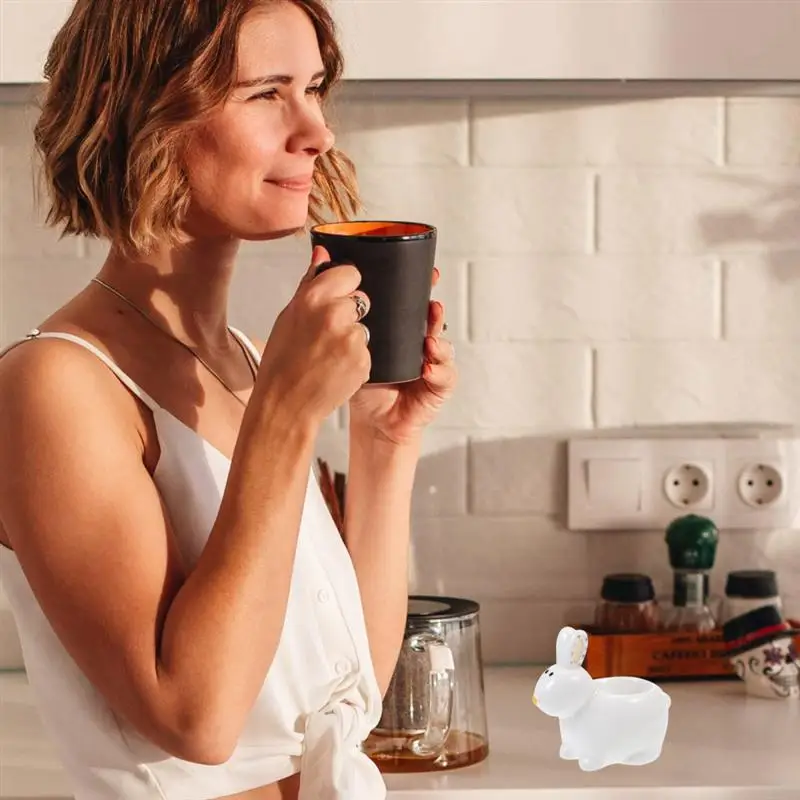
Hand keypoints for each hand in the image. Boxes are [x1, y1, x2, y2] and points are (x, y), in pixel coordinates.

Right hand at [257, 246, 371, 425]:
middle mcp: (334, 314)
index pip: (351, 273)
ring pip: (365, 328)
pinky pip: (367, 351)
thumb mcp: (288, 317)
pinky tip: (336, 368)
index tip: (336, 299)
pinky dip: (356, 359)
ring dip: (353, 338)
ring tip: (329, 356)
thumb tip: (323, 252)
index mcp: (313, 297)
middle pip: (362, 300)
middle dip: (351, 314)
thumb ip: (311, 283)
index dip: (345, 287)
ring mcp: (352, 338)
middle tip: (327, 335)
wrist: (285, 404)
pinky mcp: (364, 360)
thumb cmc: (281, 363)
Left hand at [348, 267, 456, 445]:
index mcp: (401, 333)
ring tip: (429, 339)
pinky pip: (446, 376)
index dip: (423, 290)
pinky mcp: (438, 387)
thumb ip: (341, 317)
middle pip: (433, 322)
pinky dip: (439, 370)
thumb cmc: (363, 386)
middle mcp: (419, 345)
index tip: (428, 276)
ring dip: (439, 341)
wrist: (372, 422)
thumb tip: (324, 273)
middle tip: (431, 304)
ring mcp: (432, 365)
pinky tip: (428, 367)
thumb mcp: (349, 349)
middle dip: (434, 311)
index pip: (414, 307)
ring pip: (444, 346)